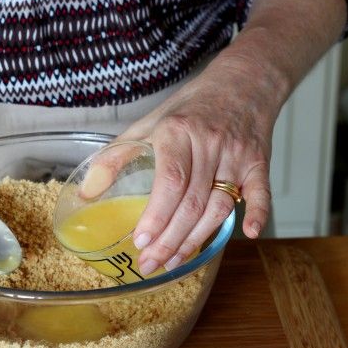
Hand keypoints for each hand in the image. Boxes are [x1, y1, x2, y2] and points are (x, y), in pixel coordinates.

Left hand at [117, 58, 279, 274]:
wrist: (240, 83)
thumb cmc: (189, 108)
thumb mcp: (147, 124)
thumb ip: (116, 156)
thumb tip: (86, 192)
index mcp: (177, 132)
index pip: (170, 180)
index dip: (157, 214)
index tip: (141, 241)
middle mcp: (209, 144)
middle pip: (192, 202)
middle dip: (170, 239)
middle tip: (151, 264)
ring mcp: (237, 155)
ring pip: (220, 205)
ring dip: (198, 238)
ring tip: (175, 262)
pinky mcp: (258, 162)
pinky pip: (261, 191)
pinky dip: (258, 213)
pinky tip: (248, 234)